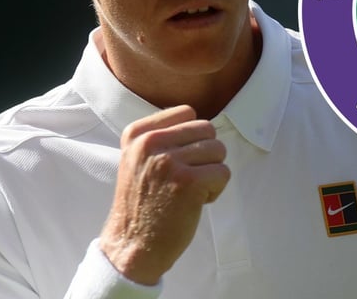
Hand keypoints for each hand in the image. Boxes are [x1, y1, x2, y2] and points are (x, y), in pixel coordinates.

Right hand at [98, 105, 229, 284]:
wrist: (132, 245)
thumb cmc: (144, 202)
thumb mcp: (139, 159)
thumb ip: (164, 136)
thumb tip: (202, 122)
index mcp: (137, 134)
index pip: (187, 112)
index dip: (191, 138)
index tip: (176, 161)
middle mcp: (150, 143)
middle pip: (207, 129)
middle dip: (205, 155)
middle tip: (185, 179)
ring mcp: (169, 162)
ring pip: (219, 150)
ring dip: (211, 172)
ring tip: (188, 191)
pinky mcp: (189, 182)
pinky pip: (224, 172)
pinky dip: (216, 190)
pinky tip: (195, 203)